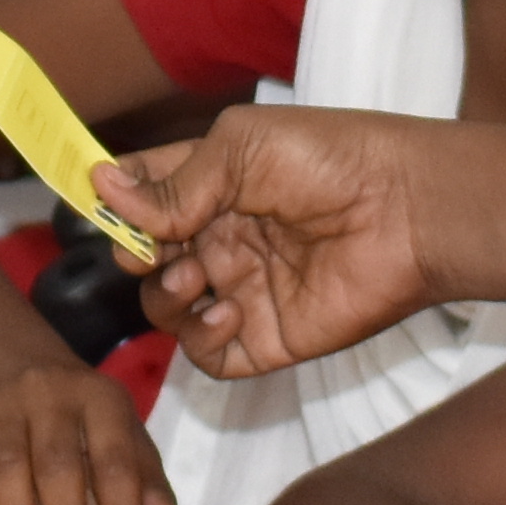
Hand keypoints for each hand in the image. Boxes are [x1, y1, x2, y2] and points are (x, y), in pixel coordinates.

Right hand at [114, 105, 451, 375]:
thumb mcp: (241, 148)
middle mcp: (221, 237)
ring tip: (198, 275)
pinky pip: (208, 356)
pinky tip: (226, 312)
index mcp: (212, 183)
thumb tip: (101, 191)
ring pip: (167, 307)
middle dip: (136, 254)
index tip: (99, 202)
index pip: (141, 195)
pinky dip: (200, 339)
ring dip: (166, 295)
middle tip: (151, 249)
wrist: (406, 210)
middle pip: (146, 257)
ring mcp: (242, 289)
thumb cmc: (331, 159)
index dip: (113, 201)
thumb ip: (174, 184)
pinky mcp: (266, 337)